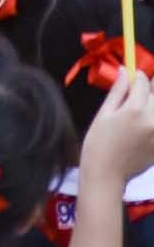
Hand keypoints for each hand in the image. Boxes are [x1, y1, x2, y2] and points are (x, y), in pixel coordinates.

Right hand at [80, 69, 153, 191]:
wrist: (107, 175)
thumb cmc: (98, 144)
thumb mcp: (103, 115)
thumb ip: (117, 91)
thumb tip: (124, 71)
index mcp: (134, 110)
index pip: (143, 82)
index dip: (137, 76)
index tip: (132, 76)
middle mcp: (152, 120)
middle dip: (148, 90)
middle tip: (136, 95)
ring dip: (151, 105)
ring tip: (139, 111)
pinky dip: (152, 119)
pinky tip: (141, 127)